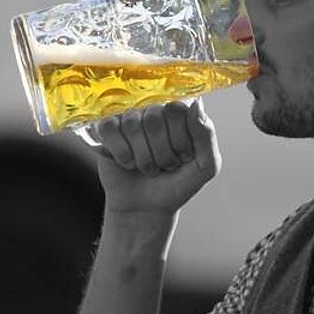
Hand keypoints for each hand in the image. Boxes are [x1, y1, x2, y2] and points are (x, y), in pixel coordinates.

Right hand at [90, 99, 220, 216]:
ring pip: (132, 124)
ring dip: (142, 157)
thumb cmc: (178, 183)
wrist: (149, 207)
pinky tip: (129, 163)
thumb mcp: (206, 166)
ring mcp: (131, 116)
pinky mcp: (107, 128)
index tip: (184, 156)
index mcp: (181, 112)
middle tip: (165, 164)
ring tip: (148, 167)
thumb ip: (206, 135)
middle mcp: (156, 108)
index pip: (178, 108)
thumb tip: (195, 106)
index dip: (180, 138)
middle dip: (162, 152)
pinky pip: (110, 128)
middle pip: (155, 116)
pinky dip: (122, 153)